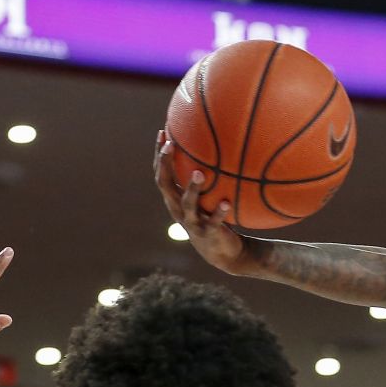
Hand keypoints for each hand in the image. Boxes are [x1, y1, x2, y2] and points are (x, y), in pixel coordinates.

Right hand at [155, 131, 255, 274]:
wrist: (223, 253)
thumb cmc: (214, 217)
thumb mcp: (208, 197)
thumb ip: (207, 177)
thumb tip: (218, 147)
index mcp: (175, 199)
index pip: (162, 174)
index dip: (159, 155)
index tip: (163, 132)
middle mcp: (178, 209)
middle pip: (165, 185)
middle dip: (165, 165)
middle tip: (170, 146)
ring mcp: (192, 223)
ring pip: (187, 204)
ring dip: (193, 189)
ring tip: (200, 173)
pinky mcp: (208, 234)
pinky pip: (212, 222)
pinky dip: (218, 213)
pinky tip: (226, 203)